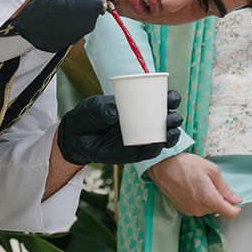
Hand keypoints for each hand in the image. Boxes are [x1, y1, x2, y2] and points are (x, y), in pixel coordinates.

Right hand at [10, 0, 104, 52]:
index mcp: (94, 5)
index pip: (91, 1)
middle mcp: (87, 25)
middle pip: (81, 17)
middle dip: (72, 10)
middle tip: (58, 1)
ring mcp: (71, 37)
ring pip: (68, 29)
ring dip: (61, 22)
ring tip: (48, 10)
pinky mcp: (55, 46)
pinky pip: (54, 38)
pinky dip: (49, 32)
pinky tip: (41, 21)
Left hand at [56, 91, 182, 165]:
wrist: (76, 136)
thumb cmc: (89, 115)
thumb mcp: (94, 107)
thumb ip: (104, 108)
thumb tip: (116, 114)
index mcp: (139, 105)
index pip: (161, 101)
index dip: (171, 99)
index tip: (172, 98)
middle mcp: (144, 122)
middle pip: (167, 120)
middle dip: (175, 118)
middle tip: (171, 118)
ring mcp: (140, 138)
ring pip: (163, 138)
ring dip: (172, 135)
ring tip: (171, 131)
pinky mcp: (134, 153)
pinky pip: (149, 153)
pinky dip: (156, 149)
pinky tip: (160, 145)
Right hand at [146, 154, 242, 218]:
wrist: (162, 165)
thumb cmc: (186, 164)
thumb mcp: (211, 170)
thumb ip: (225, 187)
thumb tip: (235, 199)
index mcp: (209, 199)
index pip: (230, 214)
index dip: (235, 208)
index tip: (234, 201)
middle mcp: (200, 209)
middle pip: (218, 210)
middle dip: (219, 200)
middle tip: (211, 184)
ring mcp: (189, 210)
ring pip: (206, 209)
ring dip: (207, 200)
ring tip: (199, 184)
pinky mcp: (182, 209)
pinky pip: (196, 208)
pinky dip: (197, 201)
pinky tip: (191, 189)